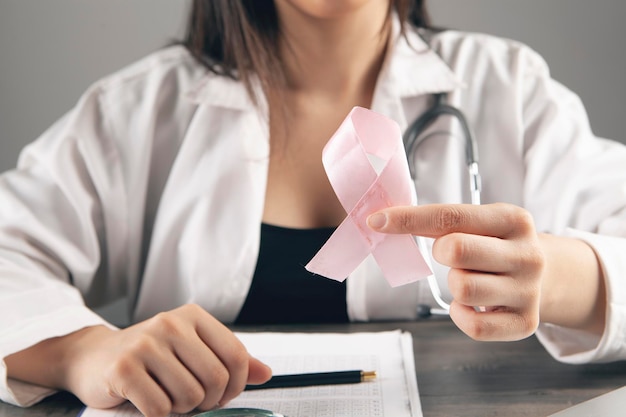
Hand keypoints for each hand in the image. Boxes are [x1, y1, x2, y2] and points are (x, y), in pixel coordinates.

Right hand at [8, 304, 271, 416]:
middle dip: (208, 401)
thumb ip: (228, 360)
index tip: (223, 395)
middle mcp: (171, 324)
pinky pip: (160, 409)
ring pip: (190, 396)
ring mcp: (146, 344)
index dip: (236, 385)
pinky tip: (146, 402)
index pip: (236, 355)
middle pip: (216, 379)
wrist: (93, 357)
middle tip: (192, 401)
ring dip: (181, 408)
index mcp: (193, 316)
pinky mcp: (124, 369)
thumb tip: (266, 373)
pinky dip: (158, 415)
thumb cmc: (149, 356)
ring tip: (166, 397)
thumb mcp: (191, 349)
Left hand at [367, 203, 545, 340]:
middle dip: (442, 253)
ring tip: (470, 278)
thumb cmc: (497, 246)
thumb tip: (383, 222)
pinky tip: (471, 304)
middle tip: (452, 255)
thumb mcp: (480, 224)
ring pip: (462, 289)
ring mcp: (529, 290)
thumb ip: (438, 223)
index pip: (450, 216)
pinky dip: (460, 314)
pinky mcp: (526, 323)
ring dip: (454, 284)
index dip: (408, 219)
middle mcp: (527, 254)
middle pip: (456, 250)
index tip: (377, 221)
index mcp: (513, 220)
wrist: (547, 276)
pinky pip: (473, 325)